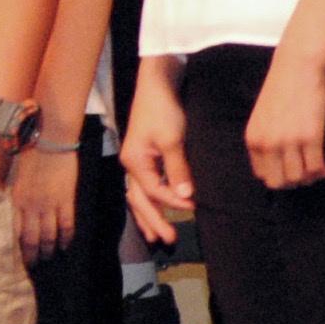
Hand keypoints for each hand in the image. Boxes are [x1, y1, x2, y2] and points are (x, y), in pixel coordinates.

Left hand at [12, 138, 79, 262]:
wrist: (50, 140)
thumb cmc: (32, 153)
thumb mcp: (18, 177)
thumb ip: (19, 195)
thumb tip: (18, 210)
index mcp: (18, 200)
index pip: (17, 231)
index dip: (19, 246)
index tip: (20, 256)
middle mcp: (32, 206)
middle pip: (32, 238)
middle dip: (33, 254)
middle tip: (35, 265)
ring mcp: (50, 205)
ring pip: (49, 236)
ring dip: (49, 249)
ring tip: (49, 257)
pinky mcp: (66, 201)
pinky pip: (67, 225)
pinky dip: (66, 238)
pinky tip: (66, 245)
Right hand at [120, 67, 195, 246]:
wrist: (157, 83)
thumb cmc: (164, 109)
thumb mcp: (173, 139)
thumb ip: (178, 169)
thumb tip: (185, 196)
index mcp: (134, 161)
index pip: (154, 192)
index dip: (173, 203)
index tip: (193, 208)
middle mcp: (131, 164)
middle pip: (139, 200)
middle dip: (152, 221)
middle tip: (167, 240)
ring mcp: (135, 160)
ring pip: (138, 195)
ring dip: (147, 215)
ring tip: (155, 235)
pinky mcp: (143, 155)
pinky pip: (144, 186)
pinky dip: (150, 200)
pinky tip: (156, 207)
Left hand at [244, 52, 324, 189]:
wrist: (296, 67)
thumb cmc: (281, 89)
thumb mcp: (262, 117)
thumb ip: (265, 139)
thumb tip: (276, 164)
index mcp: (254, 139)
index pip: (262, 175)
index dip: (278, 176)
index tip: (290, 171)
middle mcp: (268, 143)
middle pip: (278, 183)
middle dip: (293, 183)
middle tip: (304, 175)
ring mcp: (289, 141)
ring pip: (298, 178)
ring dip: (309, 178)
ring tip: (315, 170)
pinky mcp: (310, 136)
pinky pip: (315, 167)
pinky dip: (321, 171)